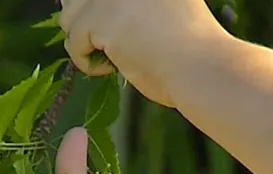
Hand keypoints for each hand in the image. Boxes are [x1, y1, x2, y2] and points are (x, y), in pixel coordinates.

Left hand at [58, 0, 228, 106]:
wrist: (203, 67)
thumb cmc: (190, 45)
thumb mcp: (163, 4)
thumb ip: (131, 0)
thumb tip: (76, 2)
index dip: (97, 9)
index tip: (113, 29)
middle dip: (87, 23)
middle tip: (112, 45)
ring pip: (69, 17)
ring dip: (86, 41)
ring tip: (115, 56)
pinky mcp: (100, 18)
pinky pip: (74, 42)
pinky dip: (87, 61)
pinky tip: (114, 67)